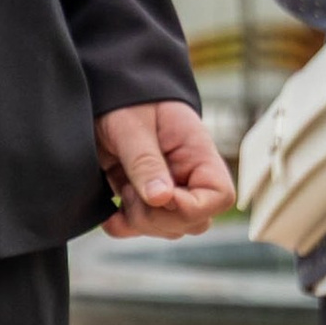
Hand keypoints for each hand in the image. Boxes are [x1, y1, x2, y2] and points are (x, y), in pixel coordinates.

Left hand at [97, 101, 233, 239]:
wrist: (105, 95)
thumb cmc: (125, 101)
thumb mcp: (132, 126)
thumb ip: (146, 162)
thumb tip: (162, 199)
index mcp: (197, 153)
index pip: (220, 196)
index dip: (191, 207)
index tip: (158, 195)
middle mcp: (189, 176)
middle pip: (194, 221)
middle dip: (159, 218)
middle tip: (131, 191)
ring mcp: (168, 190)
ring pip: (170, 229)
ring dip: (141, 222)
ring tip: (123, 190)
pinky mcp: (144, 197)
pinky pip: (144, 227)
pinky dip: (125, 227)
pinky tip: (111, 214)